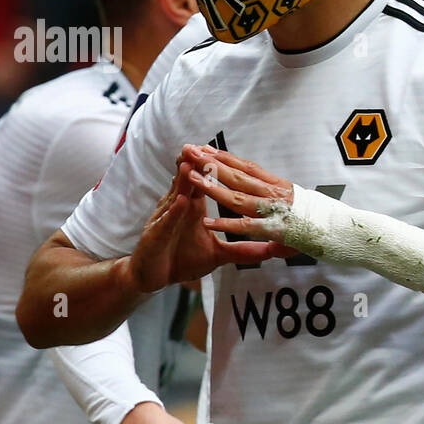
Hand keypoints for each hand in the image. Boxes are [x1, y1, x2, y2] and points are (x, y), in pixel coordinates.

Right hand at [129, 155, 286, 291]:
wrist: (153, 277)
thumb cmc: (182, 260)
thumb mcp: (217, 255)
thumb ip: (243, 250)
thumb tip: (270, 249)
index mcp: (192, 209)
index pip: (204, 183)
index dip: (212, 169)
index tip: (222, 152)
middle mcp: (178, 209)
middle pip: (188, 183)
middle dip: (195, 165)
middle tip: (201, 146)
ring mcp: (165, 221)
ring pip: (175, 197)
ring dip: (182, 181)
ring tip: (190, 164)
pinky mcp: (156, 237)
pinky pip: (167, 223)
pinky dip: (174, 212)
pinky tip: (182, 202)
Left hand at [183, 145, 339, 260]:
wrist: (350, 231)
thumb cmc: (329, 223)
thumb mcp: (303, 213)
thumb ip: (282, 216)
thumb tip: (273, 219)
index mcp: (281, 187)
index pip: (248, 167)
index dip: (225, 157)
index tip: (205, 148)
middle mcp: (277, 194)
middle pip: (237, 175)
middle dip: (210, 162)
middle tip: (187, 150)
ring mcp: (278, 211)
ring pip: (238, 197)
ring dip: (213, 187)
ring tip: (191, 177)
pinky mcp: (279, 230)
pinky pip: (249, 227)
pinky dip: (227, 225)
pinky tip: (208, 223)